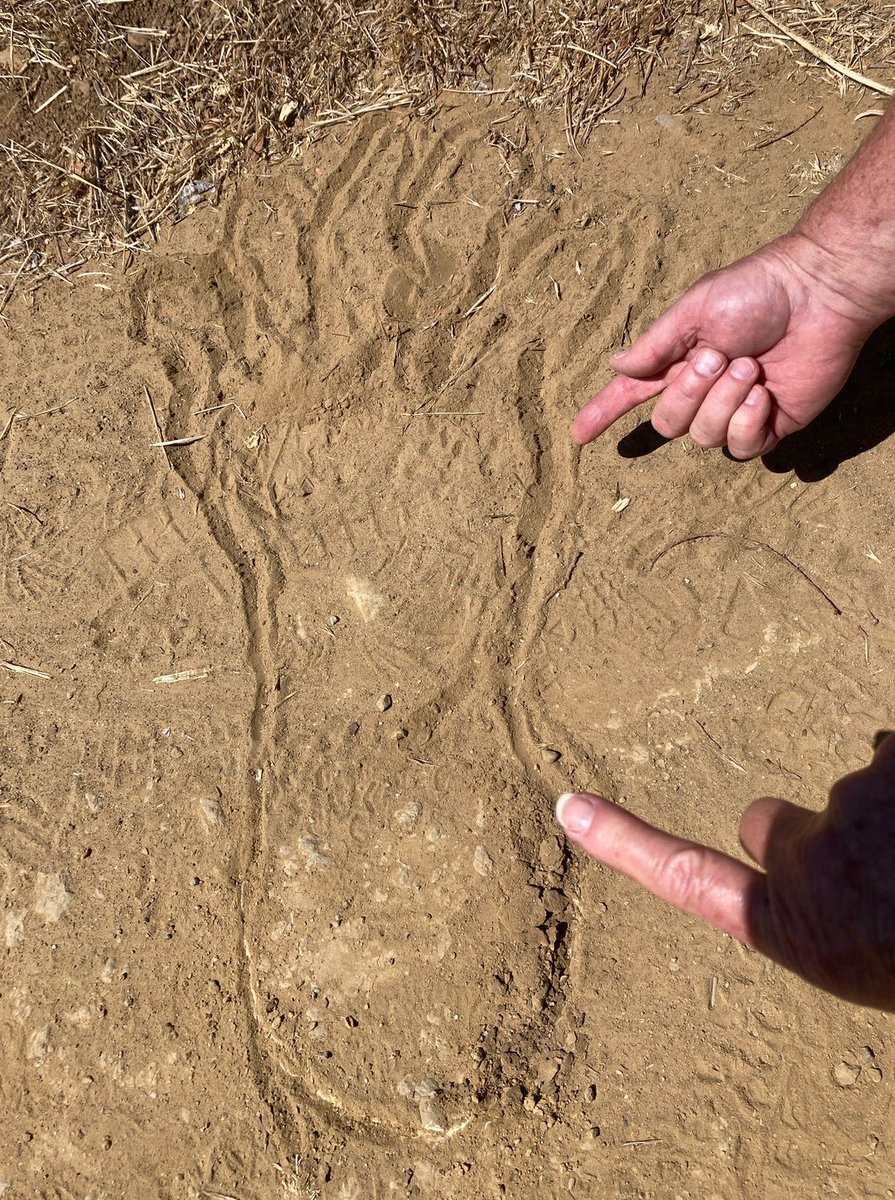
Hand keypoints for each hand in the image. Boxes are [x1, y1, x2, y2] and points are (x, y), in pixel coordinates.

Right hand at [556, 735, 894, 1009]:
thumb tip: (785, 840)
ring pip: (853, 787)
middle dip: (789, 834)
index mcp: (792, 927)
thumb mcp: (867, 960)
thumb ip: (823, 913)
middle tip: (880, 872)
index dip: (626, 843)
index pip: (688, 879)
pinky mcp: (888, 761)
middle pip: (769, 822)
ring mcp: (847, 806)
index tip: (571, 808)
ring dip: (887, 812)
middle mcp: (804, 863)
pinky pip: (894, 747)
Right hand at [573, 234, 881, 458]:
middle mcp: (702, 390)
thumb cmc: (758, 291)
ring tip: (750, 368)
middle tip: (720, 356)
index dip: (603, 413)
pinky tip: (764, 394)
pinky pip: (741, 448)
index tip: (578, 434)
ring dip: (723, 402)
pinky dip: (748, 421)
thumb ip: (655, 345)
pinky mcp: (769, 426)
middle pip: (668, 423)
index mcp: (678, 360)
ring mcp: (735, 411)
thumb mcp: (695, 309)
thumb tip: (618, 366)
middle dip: (689, 394)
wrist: (818, 295)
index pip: (631, 394)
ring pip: (703, 437)